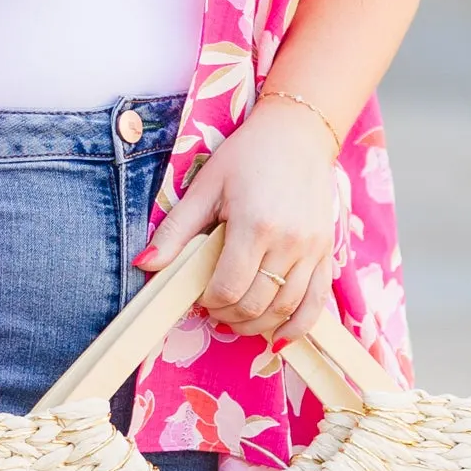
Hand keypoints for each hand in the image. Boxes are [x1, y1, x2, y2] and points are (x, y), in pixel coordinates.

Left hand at [137, 99, 338, 343]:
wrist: (298, 134)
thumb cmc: (247, 156)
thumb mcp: (205, 187)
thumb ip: (176, 230)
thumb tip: (144, 265)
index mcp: (254, 225)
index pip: (228, 288)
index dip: (208, 301)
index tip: (200, 295)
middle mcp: (289, 241)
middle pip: (256, 304)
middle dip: (229, 316)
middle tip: (214, 309)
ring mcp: (312, 249)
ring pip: (285, 309)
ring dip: (257, 325)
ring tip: (238, 319)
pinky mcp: (326, 252)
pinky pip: (316, 303)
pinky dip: (297, 326)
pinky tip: (279, 337)